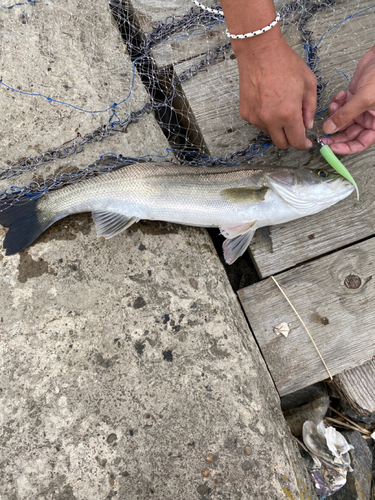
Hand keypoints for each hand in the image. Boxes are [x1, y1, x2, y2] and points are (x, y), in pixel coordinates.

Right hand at [234, 34, 316, 149]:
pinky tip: (268, 103)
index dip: (303, 145)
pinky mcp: (246, 113)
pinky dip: (265, 119)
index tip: (305, 143)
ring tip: (280, 108)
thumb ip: (310, 107)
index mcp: (288, 113)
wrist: (260, 52)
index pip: (296, 141)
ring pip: (269, 134)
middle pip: (281, 144)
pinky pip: (258, 123)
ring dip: (277, 128)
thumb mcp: (308, 83)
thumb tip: (306, 124)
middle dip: (290, 140)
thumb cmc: (284, 63)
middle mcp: (270, 120)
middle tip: (295, 129)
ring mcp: (255, 118)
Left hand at [322, 45, 374, 154]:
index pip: (360, 143)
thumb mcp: (364, 99)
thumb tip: (329, 130)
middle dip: (335, 134)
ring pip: (342, 121)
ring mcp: (360, 108)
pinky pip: (341, 107)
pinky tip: (338, 97)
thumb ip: (346, 116)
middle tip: (323, 135)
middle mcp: (369, 118)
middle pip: (349, 134)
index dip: (346, 148)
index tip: (331, 148)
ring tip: (333, 108)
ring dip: (334, 116)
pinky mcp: (353, 98)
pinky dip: (336, 104)